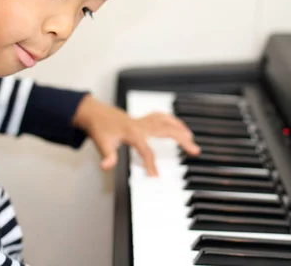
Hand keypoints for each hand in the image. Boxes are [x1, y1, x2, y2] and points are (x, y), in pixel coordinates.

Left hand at [72, 94, 200, 175]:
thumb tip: (106, 166)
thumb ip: (107, 156)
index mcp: (133, 133)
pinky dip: (172, 120)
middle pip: (167, 131)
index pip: (147, 151)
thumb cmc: (100, 128)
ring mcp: (144, 121)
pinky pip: (162, 117)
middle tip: (195, 150)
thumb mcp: (102, 144)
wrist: (95, 113)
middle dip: (182, 140)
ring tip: (191, 137)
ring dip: (180, 127)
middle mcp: (142, 125)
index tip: (156, 177)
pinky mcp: (143, 119)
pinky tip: (178, 126)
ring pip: (167, 121)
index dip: (152, 165)